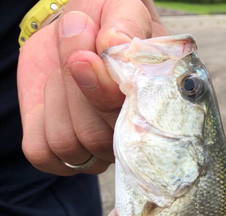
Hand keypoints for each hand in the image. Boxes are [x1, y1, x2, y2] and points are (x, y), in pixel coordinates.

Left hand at [18, 0, 167, 175]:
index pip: (131, 129)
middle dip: (76, 87)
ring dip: (58, 95)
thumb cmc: (107, 23)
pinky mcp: (57, 156)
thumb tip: (114, 43)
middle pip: (96, 138)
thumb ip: (126, 23)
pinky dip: (39, 117)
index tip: (86, 57)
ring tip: (67, 68)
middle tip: (76, 46)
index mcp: (151, 117)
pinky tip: (54, 94)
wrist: (79, 29)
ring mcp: (93, 156)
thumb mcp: (123, 9)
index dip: (106, 96)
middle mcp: (125, 146)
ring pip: (67, 143)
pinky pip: (42, 151)